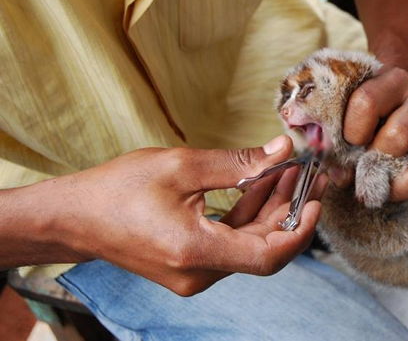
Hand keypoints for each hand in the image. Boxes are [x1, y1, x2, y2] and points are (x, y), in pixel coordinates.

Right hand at [34, 136, 324, 295]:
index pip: (268, 255)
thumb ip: (237, 162)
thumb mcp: (181, 165)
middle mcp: (198, 273)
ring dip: (269, 209)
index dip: (299, 229)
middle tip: (308, 173)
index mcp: (196, 252)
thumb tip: (282, 151)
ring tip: (289, 171)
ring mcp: (194, 273)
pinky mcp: (190, 265)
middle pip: (262, 247)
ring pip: (248, 244)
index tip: (316, 199)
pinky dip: (247, 215)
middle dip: (288, 209)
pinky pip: (230, 242)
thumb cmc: (118, 189)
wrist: (73, 217)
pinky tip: (260, 183)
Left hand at [339, 66, 407, 213]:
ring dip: (402, 184)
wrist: (403, 98)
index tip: (347, 144)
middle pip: (399, 136)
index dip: (350, 133)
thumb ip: (337, 134)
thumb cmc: (369, 111)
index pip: (366, 102)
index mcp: (391, 80)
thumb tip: (337, 174)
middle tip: (365, 169)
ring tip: (386, 185)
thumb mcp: (350, 108)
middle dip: (376, 161)